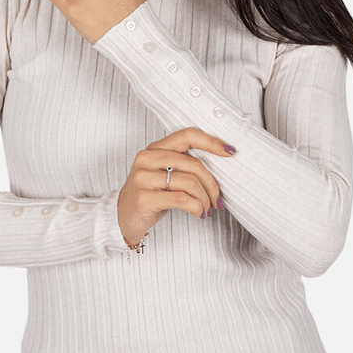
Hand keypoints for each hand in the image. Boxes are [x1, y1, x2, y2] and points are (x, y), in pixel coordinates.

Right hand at [117, 128, 234, 245]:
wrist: (122, 217)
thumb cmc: (149, 194)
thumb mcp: (163, 173)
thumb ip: (183, 164)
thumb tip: (220, 163)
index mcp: (154, 148)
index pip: (187, 135)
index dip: (211, 142)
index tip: (230, 151)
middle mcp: (147, 159)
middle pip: (193, 164)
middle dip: (212, 184)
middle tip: (217, 199)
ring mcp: (143, 178)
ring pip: (190, 183)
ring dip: (205, 199)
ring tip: (207, 209)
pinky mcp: (144, 198)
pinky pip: (181, 199)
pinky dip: (196, 208)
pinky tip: (199, 214)